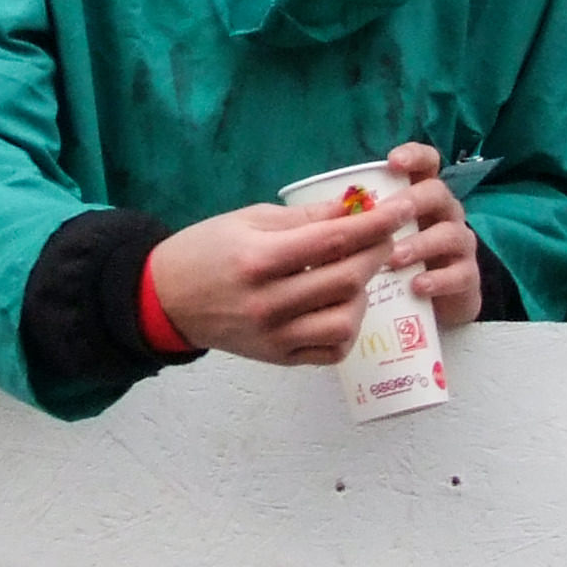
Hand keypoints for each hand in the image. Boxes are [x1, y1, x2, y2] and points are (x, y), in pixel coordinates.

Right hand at [146, 192, 409, 366]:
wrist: (165, 299)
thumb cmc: (205, 249)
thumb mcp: (248, 219)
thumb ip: (305, 217)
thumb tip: (355, 207)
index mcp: (259, 259)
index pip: (334, 240)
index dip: (375, 223)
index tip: (402, 208)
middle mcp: (268, 302)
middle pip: (345, 279)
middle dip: (375, 252)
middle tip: (382, 235)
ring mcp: (274, 336)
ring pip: (344, 320)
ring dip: (361, 293)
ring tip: (354, 274)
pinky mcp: (277, 358)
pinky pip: (331, 351)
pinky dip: (347, 328)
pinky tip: (341, 307)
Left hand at [374, 145, 480, 328]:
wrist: (430, 306)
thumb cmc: (394, 264)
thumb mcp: (375, 239)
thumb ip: (358, 223)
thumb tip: (324, 213)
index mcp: (422, 196)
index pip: (427, 163)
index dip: (414, 156)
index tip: (392, 162)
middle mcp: (444, 213)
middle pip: (437, 193)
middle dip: (411, 202)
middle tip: (385, 218)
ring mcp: (459, 244)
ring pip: (450, 234)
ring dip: (420, 245)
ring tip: (392, 259)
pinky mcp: (468, 277)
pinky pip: (460, 274)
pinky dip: (438, 280)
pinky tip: (416, 287)